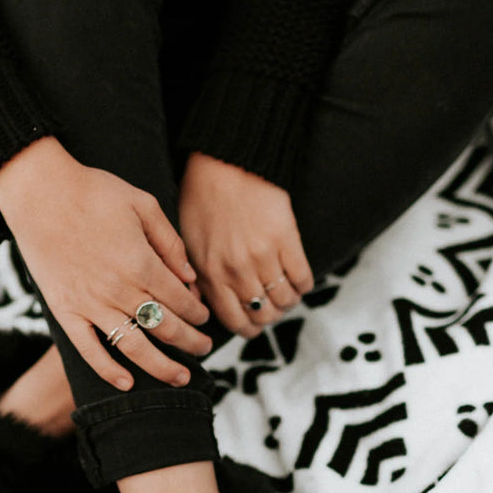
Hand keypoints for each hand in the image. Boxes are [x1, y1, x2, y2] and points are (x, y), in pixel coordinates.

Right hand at [0, 137, 210, 389]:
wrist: (39, 192)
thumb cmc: (92, 191)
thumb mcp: (142, 204)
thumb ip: (170, 241)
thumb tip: (189, 276)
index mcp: (142, 264)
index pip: (181, 300)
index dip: (198, 312)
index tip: (205, 317)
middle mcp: (120, 290)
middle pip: (166, 328)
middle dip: (191, 342)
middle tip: (204, 349)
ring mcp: (91, 305)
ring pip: (135, 348)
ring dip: (162, 367)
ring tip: (181, 378)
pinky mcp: (66, 312)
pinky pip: (90, 350)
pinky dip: (108, 370)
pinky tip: (127, 384)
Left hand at [179, 152, 312, 337]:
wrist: (225, 163)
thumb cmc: (203, 200)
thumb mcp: (190, 244)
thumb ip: (201, 277)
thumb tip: (212, 306)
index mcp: (211, 274)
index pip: (235, 320)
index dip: (248, 329)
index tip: (253, 325)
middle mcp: (237, 271)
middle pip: (263, 315)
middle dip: (268, 317)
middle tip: (270, 308)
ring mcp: (263, 257)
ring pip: (284, 301)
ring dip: (287, 302)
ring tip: (285, 294)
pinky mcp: (286, 240)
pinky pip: (302, 279)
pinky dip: (302, 286)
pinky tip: (297, 279)